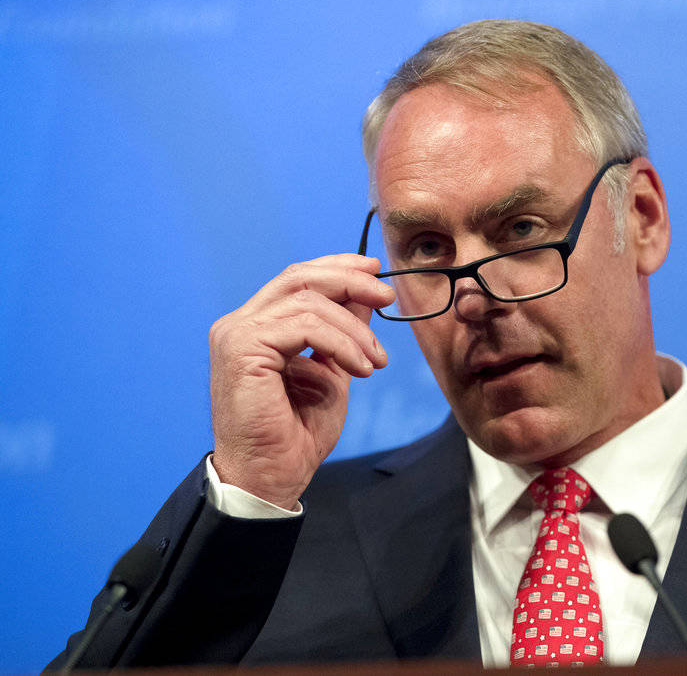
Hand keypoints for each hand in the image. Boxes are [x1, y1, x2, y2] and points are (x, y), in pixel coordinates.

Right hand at [208, 254, 393, 508]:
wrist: (271, 478)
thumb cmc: (295, 434)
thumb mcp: (332, 371)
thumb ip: (342, 332)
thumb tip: (365, 297)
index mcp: (256, 327)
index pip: (297, 279)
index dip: (338, 268)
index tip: (376, 274)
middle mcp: (240, 325)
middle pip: (299, 278)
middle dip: (350, 281)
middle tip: (388, 298)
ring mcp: (237, 335)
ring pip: (308, 301)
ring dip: (354, 329)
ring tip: (376, 361)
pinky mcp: (242, 349)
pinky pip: (304, 327)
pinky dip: (341, 343)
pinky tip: (361, 369)